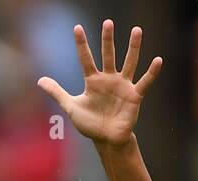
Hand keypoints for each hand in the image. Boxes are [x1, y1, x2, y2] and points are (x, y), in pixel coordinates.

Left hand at [38, 20, 160, 147]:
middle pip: (108, 55)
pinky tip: (158, 60)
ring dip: (133, 48)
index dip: (81, 44)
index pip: (86, 58)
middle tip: (108, 23)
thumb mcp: (71, 107)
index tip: (77, 28)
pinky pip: (144, 82)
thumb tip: (39, 81)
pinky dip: (151, 73)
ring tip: (137, 30)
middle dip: (108, 40)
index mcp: (93, 81)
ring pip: (129, 63)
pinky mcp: (134, 96)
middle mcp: (108, 79)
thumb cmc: (90, 124)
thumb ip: (57, 92)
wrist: (107, 140)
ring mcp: (122, 86)